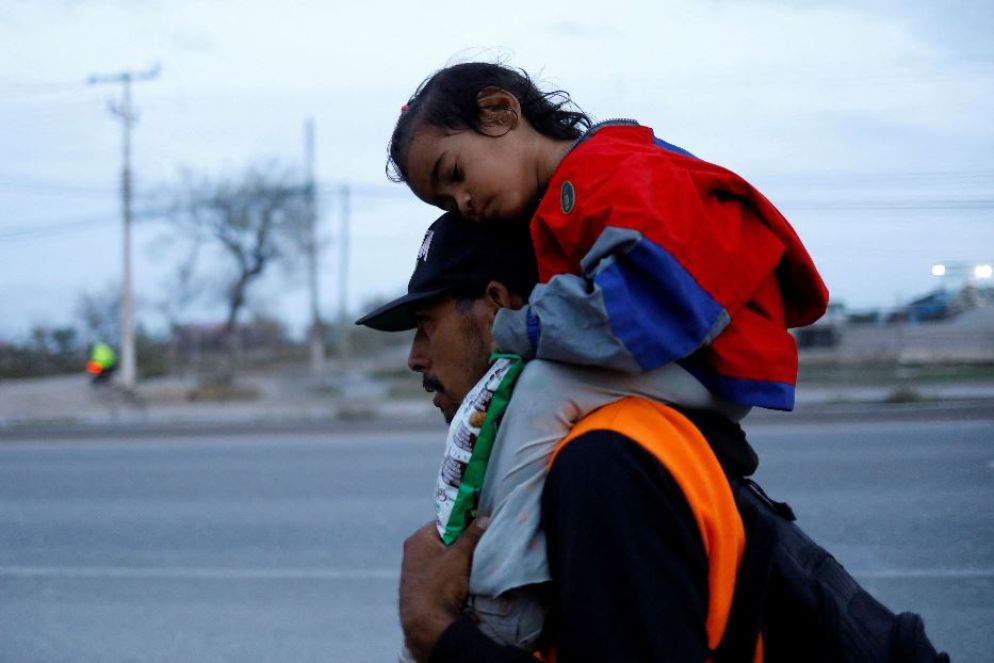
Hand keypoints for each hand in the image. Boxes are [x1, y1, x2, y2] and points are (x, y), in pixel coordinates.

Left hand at [399, 518, 488, 661]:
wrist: (426, 624)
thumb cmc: (439, 584)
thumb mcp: (459, 555)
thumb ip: (471, 535)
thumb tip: (484, 517)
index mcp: (418, 539)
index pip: (444, 521)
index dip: (462, 522)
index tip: (478, 526)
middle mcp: (413, 552)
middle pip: (444, 540)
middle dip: (461, 543)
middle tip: (479, 545)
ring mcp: (415, 571)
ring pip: (443, 558)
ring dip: (458, 561)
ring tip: (472, 564)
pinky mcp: (421, 588)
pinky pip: (440, 574)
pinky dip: (451, 575)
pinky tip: (463, 581)